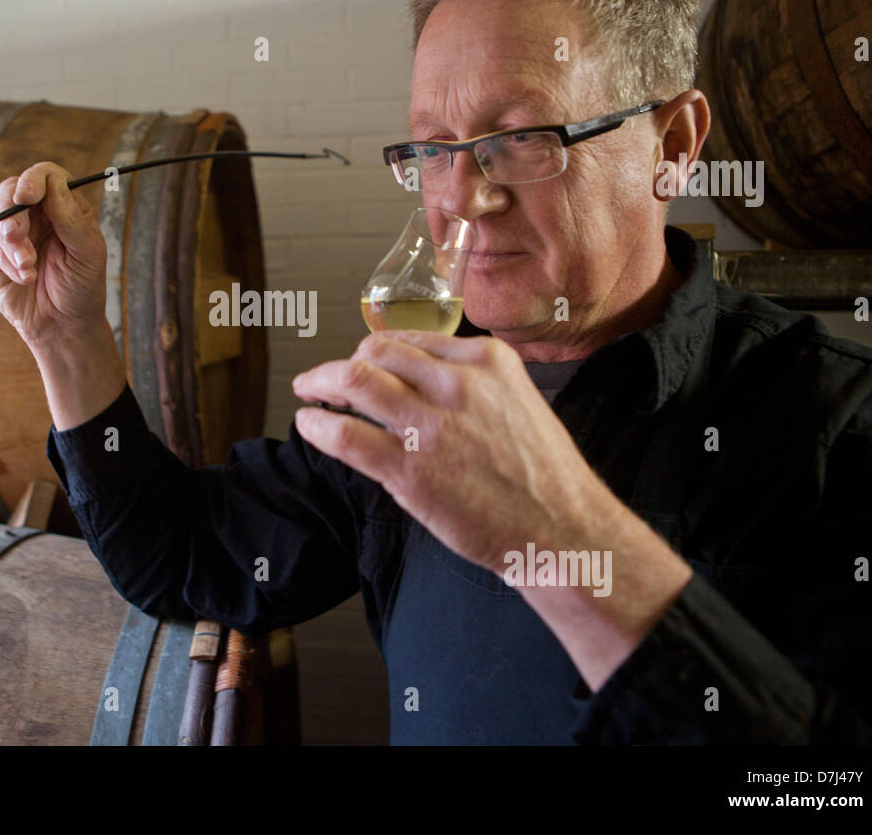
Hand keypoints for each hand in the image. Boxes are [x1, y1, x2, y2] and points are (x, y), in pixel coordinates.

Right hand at [0, 162, 107, 351]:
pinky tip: (27, 278)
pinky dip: (9, 263)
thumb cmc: (83, 288)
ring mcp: (15, 235)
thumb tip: (53, 183)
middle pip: (12, 190)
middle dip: (12, 211)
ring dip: (12, 242)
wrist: (64, 326)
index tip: (27, 195)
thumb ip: (71, 218)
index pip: (45, 177)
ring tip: (28, 266)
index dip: (33, 179)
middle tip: (17, 236)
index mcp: (63, 208)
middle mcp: (37, 217)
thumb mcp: (88, 253)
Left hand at [291, 330, 601, 571]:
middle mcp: (457, 383)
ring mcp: (431, 425)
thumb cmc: (542, 478)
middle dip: (343, 361)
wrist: (564, 531)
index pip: (411, 340)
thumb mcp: (517, 404)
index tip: (363, 361)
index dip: (376, 351)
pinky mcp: (411, 469)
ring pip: (353, 380)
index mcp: (487, 361)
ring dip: (320, 382)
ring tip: (307, 391)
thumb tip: (416, 382)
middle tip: (326, 377)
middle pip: (375, 351)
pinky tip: (309, 425)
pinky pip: (346, 435)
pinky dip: (318, 426)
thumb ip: (470, 387)